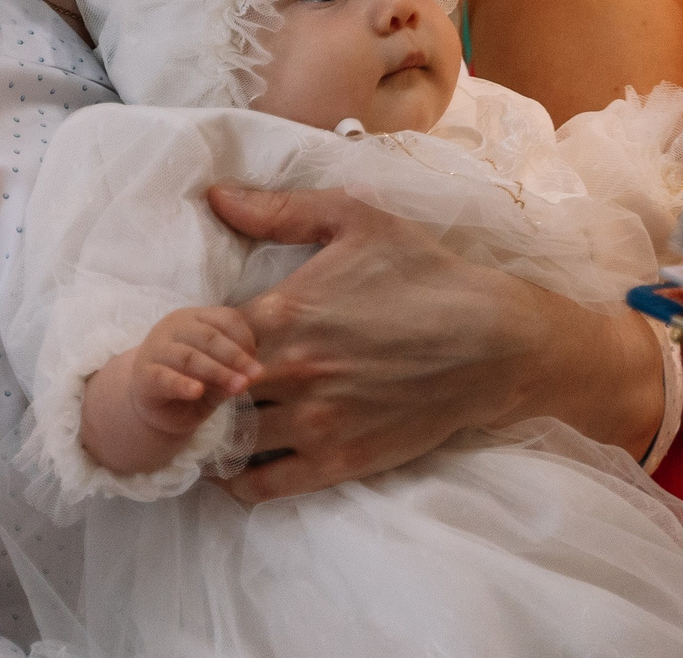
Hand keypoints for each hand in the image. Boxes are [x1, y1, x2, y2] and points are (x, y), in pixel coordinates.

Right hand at [78, 306, 261, 476]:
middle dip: (235, 357)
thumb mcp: (217, 376)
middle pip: (209, 337)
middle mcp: (173, 327)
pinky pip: (164, 377)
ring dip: (217, 372)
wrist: (156, 408)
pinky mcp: (144, 375)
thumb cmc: (191, 383)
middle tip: (255, 376)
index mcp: (195, 318)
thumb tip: (253, 375)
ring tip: (238, 387)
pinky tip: (197, 392)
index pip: (225, 319)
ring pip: (190, 356)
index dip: (245, 339)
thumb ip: (232, 371)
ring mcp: (155, 349)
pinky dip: (182, 384)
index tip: (257, 364)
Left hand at [207, 186, 664, 505]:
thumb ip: (280, 211)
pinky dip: (238, 481)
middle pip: (203, 396)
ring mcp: (315, 422)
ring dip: (212, 436)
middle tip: (192, 387)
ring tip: (213, 424)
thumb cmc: (425, 273)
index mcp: (285, 313)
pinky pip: (263, 486)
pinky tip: (238, 464)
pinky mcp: (340, 460)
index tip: (196, 340)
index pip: (199, 338)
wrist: (493, 341)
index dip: (189, 341)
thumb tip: (215, 196)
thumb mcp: (357, 221)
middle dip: (193, 391)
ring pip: (227, 444)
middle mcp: (290, 373)